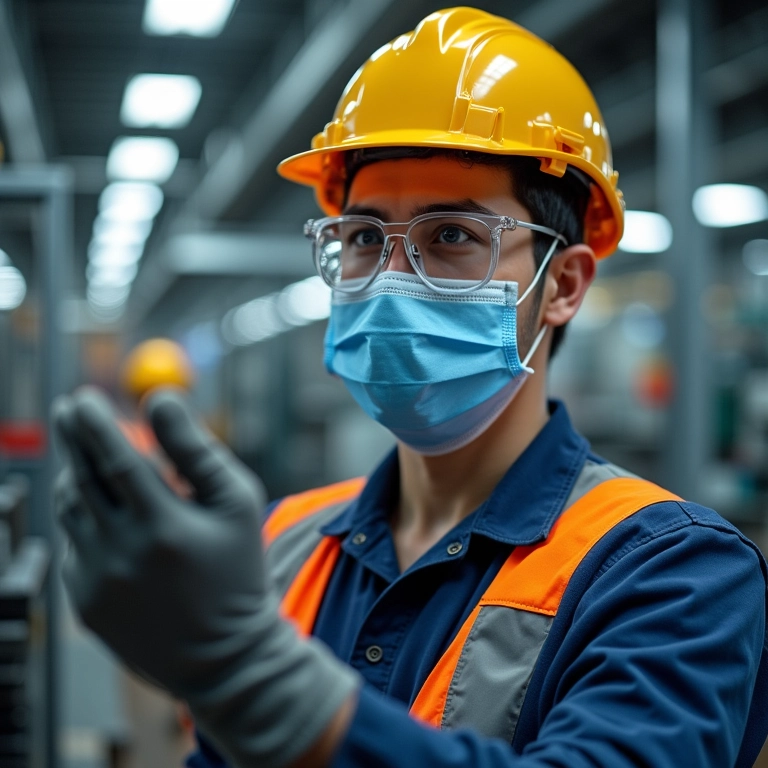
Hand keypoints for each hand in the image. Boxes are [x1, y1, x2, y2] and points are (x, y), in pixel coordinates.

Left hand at [54, 387, 358, 767]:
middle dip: (74, 437)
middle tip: (71, 407)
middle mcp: (120, 556)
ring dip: (79, 478)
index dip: (95, 424)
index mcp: (163, 526)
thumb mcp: (237, 503)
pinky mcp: (83, 605)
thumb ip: (197, 448)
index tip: (82, 397)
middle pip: (80, 480)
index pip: (115, 460)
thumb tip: (160, 398)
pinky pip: (74, 546)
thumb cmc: (239, 569)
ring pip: (71, 512)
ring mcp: (95, 584)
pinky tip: (117, 524)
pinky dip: (87, 522)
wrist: (224, 656)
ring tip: (99, 463)